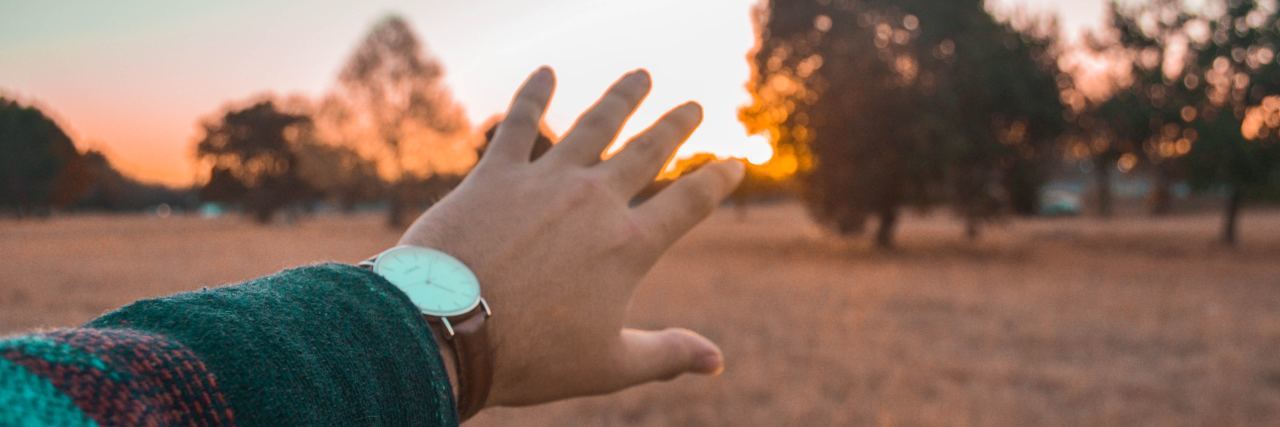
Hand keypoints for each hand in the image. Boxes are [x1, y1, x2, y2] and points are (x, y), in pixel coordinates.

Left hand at [398, 67, 744, 408]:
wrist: (446, 330)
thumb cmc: (530, 355)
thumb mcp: (608, 366)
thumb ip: (666, 354)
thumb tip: (717, 361)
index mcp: (629, 245)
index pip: (689, 203)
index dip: (717, 180)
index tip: (736, 162)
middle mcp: (594, 201)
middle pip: (648, 151)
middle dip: (676, 126)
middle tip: (694, 106)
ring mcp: (545, 181)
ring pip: (594, 125)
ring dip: (622, 98)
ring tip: (641, 76)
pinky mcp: (495, 174)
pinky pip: (518, 123)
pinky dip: (531, 94)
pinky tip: (545, 73)